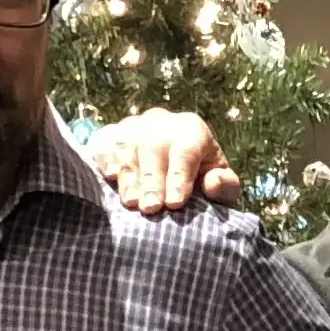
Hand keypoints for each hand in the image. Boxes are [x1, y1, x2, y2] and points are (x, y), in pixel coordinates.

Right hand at [93, 108, 240, 213]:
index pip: (186, 149)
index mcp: (192, 129)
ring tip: (131, 202)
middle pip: (154, 146)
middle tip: (151, 209)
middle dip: (152, 180)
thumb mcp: (221, 186)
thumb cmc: (200, 183)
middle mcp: (161, 121)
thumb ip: (225, 186)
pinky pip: (103, 142)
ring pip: (128, 144)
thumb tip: (212, 182)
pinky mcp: (110, 135)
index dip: (179, 176)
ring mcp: (133, 126)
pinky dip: (104, 158)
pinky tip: (109, 176)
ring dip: (129, 175)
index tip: (175, 204)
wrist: (171, 175)